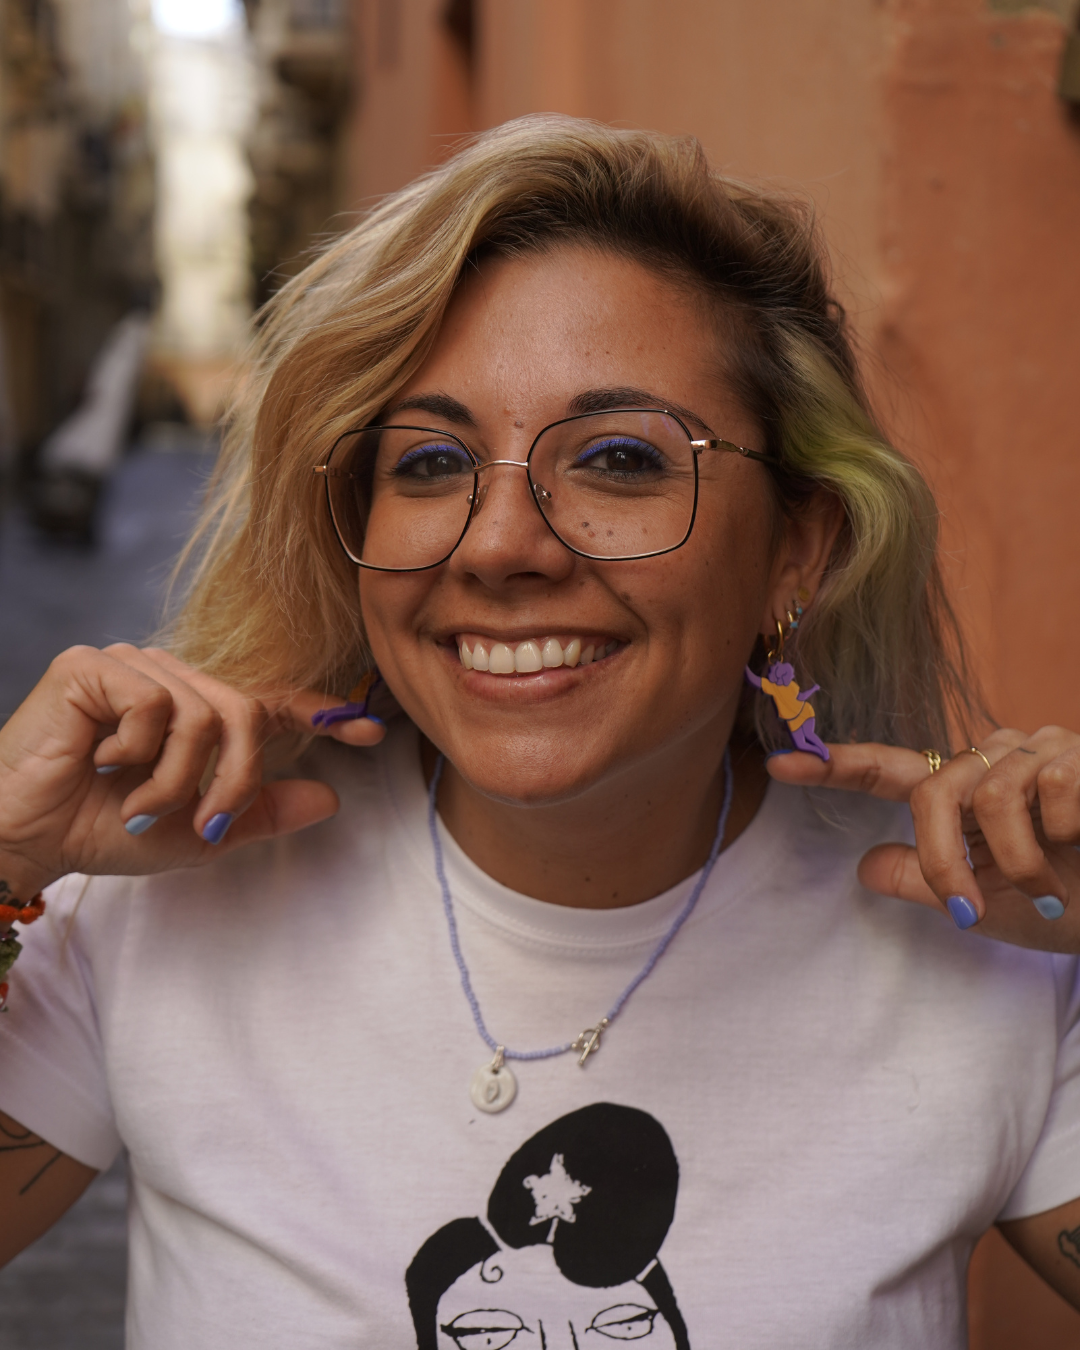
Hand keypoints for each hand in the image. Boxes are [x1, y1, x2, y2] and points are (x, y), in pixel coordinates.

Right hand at [0, 645, 385, 899]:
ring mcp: (132, 665)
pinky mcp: (93, 665)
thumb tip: (331, 798)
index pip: (268, 701)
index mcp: (196, 711)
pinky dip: (137, 751)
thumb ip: (259, 812)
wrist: (27, 839)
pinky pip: (154, 703)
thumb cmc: (101, 830)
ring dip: (177, 779)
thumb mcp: (195, 832)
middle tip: (205, 824)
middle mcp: (169, 678)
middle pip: (245, 712)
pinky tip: (102, 764)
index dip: (320, 713)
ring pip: (204, 712)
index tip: (372, 731)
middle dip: (233, 780)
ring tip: (138, 805)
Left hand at [766, 727, 1079, 951]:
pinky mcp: (1076, 756)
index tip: (779, 764)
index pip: (891, 771)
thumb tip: (865, 867)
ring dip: (1015, 865)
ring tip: (1051, 888)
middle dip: (944, 863)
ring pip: (986, 798)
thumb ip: (929, 881)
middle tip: (968, 913)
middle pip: (932, 793)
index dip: (835, 765)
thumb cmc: (1071, 904)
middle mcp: (996, 756)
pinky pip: (1045, 794)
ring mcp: (1039, 748)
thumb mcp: (989, 906)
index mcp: (967, 789)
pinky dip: (1060, 841)